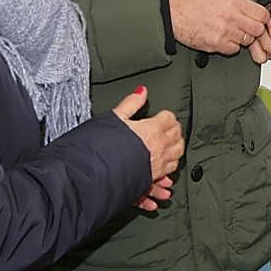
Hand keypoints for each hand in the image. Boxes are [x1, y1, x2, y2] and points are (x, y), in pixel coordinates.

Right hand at [112, 86, 184, 209]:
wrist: (93, 174)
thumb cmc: (101, 147)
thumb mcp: (114, 118)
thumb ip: (131, 104)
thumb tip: (142, 91)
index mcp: (151, 130)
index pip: (169, 118)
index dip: (165, 115)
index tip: (162, 116)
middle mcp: (158, 148)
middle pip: (177, 135)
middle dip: (174, 129)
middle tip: (169, 127)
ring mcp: (157, 165)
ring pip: (177, 154)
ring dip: (175, 148)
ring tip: (171, 144)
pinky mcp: (152, 179)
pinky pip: (168, 172)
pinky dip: (169, 168)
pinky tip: (165, 168)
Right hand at [170, 0, 269, 55]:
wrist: (173, 14)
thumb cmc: (192, 2)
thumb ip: (237, 0)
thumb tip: (250, 7)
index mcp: (232, 2)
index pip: (261, 14)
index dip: (263, 18)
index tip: (259, 19)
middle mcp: (230, 17)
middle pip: (258, 29)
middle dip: (255, 29)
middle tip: (249, 27)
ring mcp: (224, 32)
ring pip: (247, 40)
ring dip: (243, 38)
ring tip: (234, 32)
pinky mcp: (216, 45)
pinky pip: (234, 49)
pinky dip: (232, 46)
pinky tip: (225, 39)